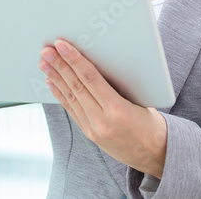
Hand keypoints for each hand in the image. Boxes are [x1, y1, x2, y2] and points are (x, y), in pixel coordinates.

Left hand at [39, 39, 167, 177]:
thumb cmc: (152, 124)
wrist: (156, 155)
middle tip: (46, 50)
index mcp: (118, 110)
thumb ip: (118, 84)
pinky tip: (52, 82)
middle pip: (76, 87)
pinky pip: (72, 110)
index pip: (90, 78)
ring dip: (55, 78)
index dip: (74, 60)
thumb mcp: (141, 100)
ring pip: (71, 98)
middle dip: (59, 66)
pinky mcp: (90, 134)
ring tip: (44, 63)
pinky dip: (61, 94)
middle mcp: (102, 121)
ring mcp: (93, 130)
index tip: (61, 45)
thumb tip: (96, 61)